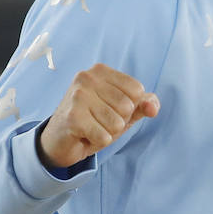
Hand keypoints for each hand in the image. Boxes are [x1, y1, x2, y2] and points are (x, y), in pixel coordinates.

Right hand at [38, 64, 158, 168]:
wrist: (59, 142)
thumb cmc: (92, 122)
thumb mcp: (122, 112)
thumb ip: (142, 105)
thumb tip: (153, 107)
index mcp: (100, 71)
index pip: (137, 90)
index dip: (129, 108)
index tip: (108, 110)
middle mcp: (87, 77)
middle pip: (128, 107)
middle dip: (118, 122)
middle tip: (97, 121)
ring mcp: (78, 96)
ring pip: (117, 123)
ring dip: (107, 133)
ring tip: (91, 128)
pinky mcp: (73, 117)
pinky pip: (105, 137)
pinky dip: (98, 141)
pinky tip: (84, 135)